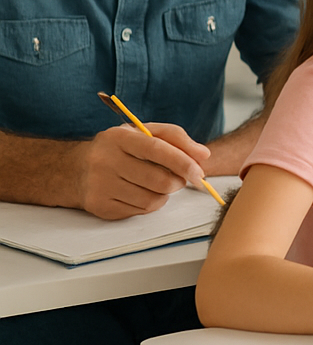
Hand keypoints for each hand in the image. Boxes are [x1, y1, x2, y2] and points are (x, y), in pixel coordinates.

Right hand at [74, 123, 210, 218]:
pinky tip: (143, 192)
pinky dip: (151, 204)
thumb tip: (204, 155)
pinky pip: (140, 211)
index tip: (200, 171)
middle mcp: (105, 161)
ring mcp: (100, 186)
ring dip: (165, 194)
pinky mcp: (100, 207)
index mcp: (118, 138)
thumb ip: (176, 138)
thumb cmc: (120, 149)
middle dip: (178, 181)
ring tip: (159, 183)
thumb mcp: (143, 133)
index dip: (182, 161)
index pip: (156, 149)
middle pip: (158, 179)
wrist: (76, 169)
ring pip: (152, 199)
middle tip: (180, 178)